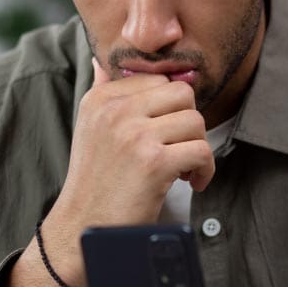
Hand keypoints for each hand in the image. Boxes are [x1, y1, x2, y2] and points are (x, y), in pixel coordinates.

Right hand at [44, 59, 214, 283]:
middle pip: (182, 94)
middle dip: (188, 123)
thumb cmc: (95, 181)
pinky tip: (191, 183)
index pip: (158, 79)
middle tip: (179, 150)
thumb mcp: (89, 128)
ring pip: (196, 121)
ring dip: (197, 148)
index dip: (171, 108)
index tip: (165, 134)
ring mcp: (134, 135)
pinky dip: (205, 170)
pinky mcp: (153, 163)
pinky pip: (201, 151)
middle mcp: (115, 111)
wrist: (82, 227)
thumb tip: (101, 60)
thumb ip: (102, 92)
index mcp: (101, 99)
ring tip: (183, 169)